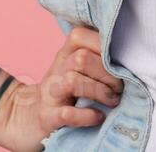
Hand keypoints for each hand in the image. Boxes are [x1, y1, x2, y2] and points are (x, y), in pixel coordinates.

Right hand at [0, 25, 123, 150]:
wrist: (27, 118)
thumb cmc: (63, 92)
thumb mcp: (76, 69)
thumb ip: (95, 56)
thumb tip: (128, 50)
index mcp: (64, 55)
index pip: (81, 36)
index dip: (103, 46)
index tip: (119, 61)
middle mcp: (56, 70)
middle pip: (81, 58)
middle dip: (107, 73)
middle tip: (119, 87)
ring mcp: (50, 94)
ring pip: (73, 80)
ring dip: (99, 91)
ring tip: (112, 100)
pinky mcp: (47, 117)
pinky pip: (66, 113)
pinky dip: (86, 116)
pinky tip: (98, 117)